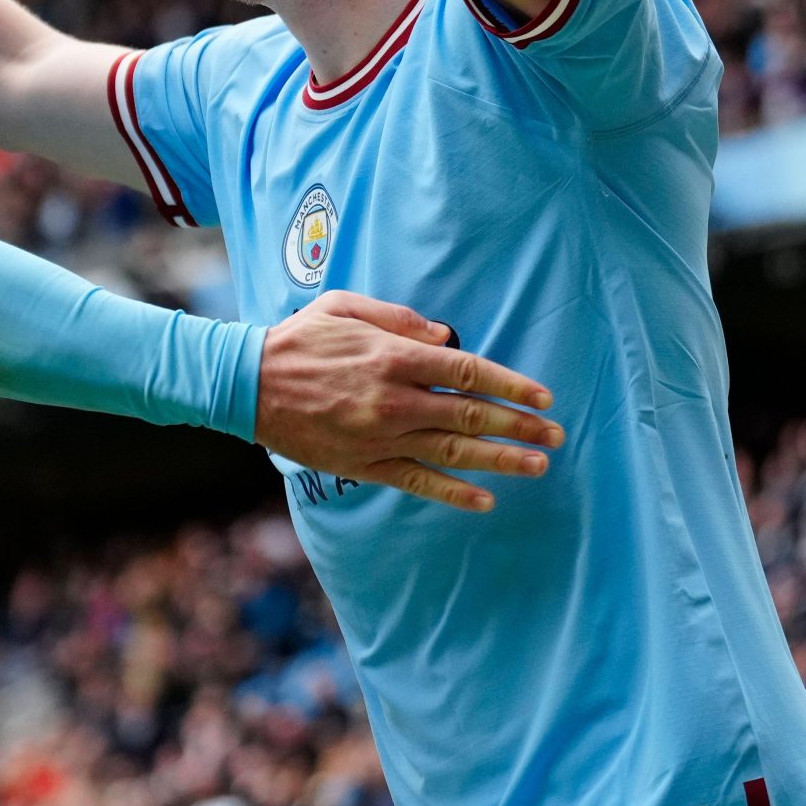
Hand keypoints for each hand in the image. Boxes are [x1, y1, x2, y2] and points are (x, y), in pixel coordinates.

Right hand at [254, 291, 562, 512]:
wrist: (249, 385)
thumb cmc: (301, 339)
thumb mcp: (346, 305)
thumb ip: (400, 318)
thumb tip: (447, 337)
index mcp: (393, 356)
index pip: (469, 371)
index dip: (511, 385)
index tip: (543, 397)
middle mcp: (394, 400)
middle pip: (470, 416)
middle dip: (519, 427)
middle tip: (556, 436)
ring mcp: (381, 437)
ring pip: (453, 453)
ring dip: (500, 461)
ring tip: (538, 466)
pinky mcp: (365, 464)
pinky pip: (417, 482)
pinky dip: (453, 493)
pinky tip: (485, 500)